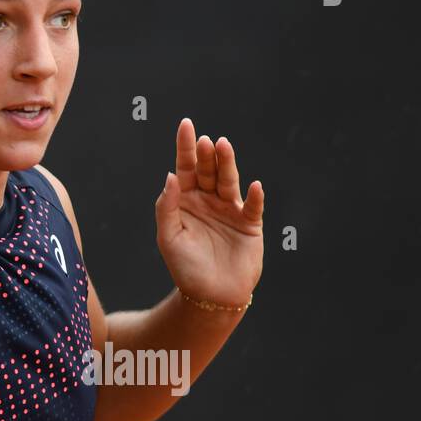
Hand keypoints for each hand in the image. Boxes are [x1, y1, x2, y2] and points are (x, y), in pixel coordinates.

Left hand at [154, 118, 264, 309]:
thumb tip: (170, 175)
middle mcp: (208, 200)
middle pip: (207, 170)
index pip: (185, 168)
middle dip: (206, 154)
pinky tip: (253, 186)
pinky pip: (252, 208)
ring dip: (227, 164)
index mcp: (186, 200)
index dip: (185, 147)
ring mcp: (229, 210)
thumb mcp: (168, 236)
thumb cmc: (184, 266)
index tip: (186, 125)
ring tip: (223, 146)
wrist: (209, 295)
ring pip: (228, 181)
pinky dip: (253, 197)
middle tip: (205, 140)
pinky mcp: (249, 224)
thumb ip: (166, 206)